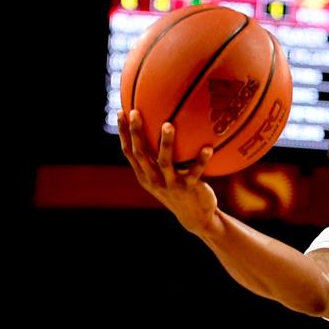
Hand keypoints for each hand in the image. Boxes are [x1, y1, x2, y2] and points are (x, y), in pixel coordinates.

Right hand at [119, 109, 220, 234]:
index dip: (123, 132)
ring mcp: (170, 184)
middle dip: (136, 132)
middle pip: (141, 154)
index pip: (129, 151)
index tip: (121, 111)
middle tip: (135, 112)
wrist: (194, 216)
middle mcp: (153, 179)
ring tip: (168, 124)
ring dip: (166, 143)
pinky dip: (201, 160)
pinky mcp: (188, 188)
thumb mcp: (163, 174)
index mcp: (144, 175)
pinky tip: (208, 148)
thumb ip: (158, 156)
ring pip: (165, 162)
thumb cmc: (179, 188)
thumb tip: (161, 123)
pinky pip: (195, 172)